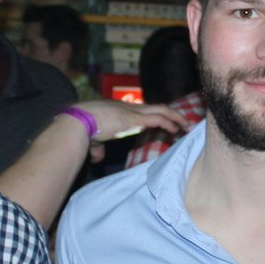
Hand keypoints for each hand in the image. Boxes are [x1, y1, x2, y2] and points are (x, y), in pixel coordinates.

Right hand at [71, 100, 187, 144]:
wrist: (78, 121)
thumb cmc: (81, 128)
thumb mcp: (92, 138)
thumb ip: (98, 147)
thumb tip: (97, 156)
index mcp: (118, 110)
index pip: (142, 111)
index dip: (154, 117)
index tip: (163, 124)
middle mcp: (128, 107)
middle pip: (155, 107)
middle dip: (170, 114)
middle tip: (182, 123)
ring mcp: (132, 111)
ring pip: (161, 110)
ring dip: (175, 118)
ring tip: (186, 126)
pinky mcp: (135, 118)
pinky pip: (158, 118)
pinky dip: (169, 123)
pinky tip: (176, 130)